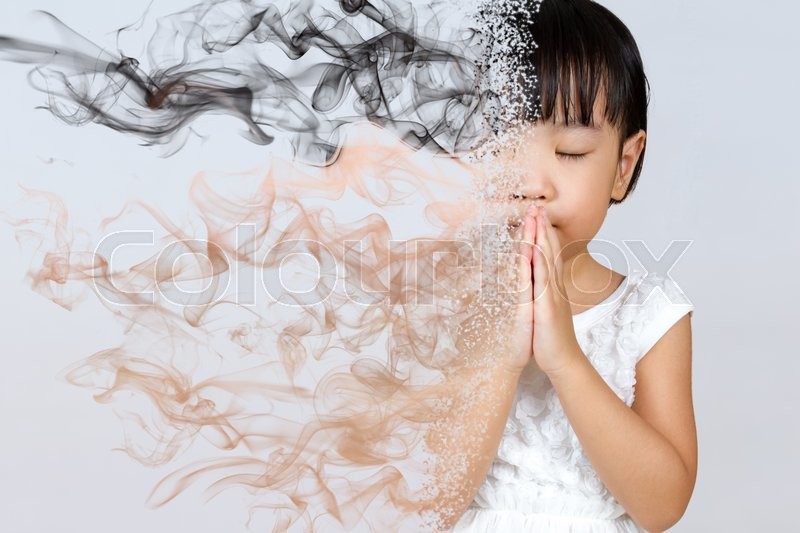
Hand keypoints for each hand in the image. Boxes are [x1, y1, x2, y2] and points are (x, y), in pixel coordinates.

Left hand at [529, 207, 582, 375]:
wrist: (564, 361)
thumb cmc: (553, 337)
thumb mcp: (548, 309)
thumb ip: (544, 293)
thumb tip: (538, 279)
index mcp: (553, 287)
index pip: (549, 255)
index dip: (544, 234)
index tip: (539, 214)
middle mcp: (555, 288)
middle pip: (549, 252)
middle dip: (543, 228)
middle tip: (538, 206)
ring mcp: (552, 297)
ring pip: (547, 262)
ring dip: (542, 239)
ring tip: (537, 219)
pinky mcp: (546, 309)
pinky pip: (542, 283)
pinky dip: (539, 265)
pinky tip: (535, 251)